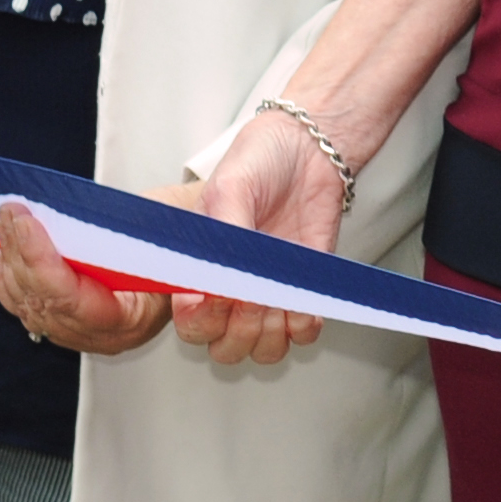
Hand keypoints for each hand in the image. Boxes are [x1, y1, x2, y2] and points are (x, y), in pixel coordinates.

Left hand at [0, 199, 171, 354]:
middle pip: (44, 302)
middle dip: (22, 252)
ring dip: (13, 260)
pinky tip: (5, 251)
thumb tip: (81, 222)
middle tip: (10, 211)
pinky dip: (10, 278)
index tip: (27, 223)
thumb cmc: (187, 233)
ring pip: (28, 304)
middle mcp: (104, 335)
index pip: (72, 301)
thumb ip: (131, 237)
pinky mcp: (66, 321)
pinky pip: (25, 307)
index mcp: (133, 320)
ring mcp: (82, 331)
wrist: (193, 243)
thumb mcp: (172, 231)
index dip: (43, 262)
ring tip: (5, 220)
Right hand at [163, 110, 345, 365]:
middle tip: (249, 294)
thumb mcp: (230, 190)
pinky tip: (301, 297)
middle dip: (237, 331)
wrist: (309, 151)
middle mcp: (233, 291)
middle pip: (224, 348)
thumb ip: (223, 234)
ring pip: (263, 350)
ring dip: (270, 334)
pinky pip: (302, 333)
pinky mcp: (305, 291)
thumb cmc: (260, 163)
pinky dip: (303, 324)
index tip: (213, 295)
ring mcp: (270, 294)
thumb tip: (222, 281)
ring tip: (275, 295)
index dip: (201, 320)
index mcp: (201, 271)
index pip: (191, 324)